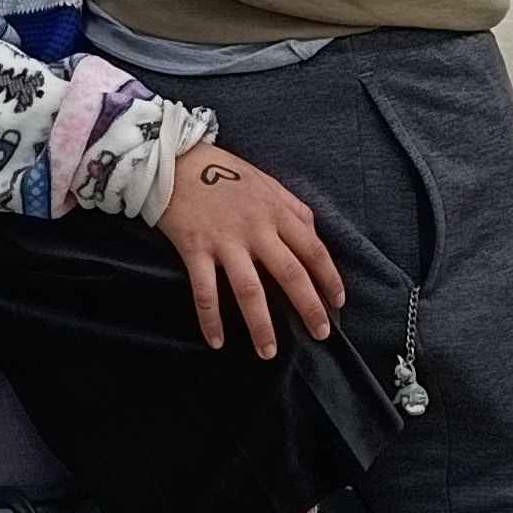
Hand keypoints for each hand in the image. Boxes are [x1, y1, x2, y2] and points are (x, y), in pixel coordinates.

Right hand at [160, 149, 347, 357]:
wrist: (175, 159)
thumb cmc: (225, 172)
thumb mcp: (268, 184)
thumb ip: (294, 210)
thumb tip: (315, 237)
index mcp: (277, 211)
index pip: (313, 250)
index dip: (329, 278)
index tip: (338, 303)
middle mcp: (256, 228)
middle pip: (290, 274)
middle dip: (308, 307)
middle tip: (320, 334)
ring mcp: (225, 240)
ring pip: (249, 290)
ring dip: (261, 325)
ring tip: (269, 353)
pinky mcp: (195, 249)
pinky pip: (205, 291)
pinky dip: (210, 319)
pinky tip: (217, 341)